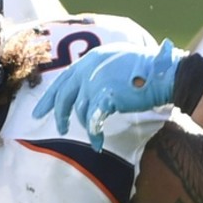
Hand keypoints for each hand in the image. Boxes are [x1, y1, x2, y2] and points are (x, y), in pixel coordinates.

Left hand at [32, 39, 181, 150]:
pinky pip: (92, 121)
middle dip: (58, 114)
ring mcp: (95, 82)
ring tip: (93, 138)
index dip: (49, 97)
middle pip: (64, 95)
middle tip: (58, 129)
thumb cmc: (146, 69)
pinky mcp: (105, 97)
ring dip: (85, 128)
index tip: (39, 112)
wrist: (163, 73)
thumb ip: (99, 70)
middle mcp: (89, 68)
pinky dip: (94, 134)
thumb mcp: (116, 60)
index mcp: (91, 59)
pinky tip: (98, 143)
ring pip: (80, 111)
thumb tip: (87, 88)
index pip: (64, 79)